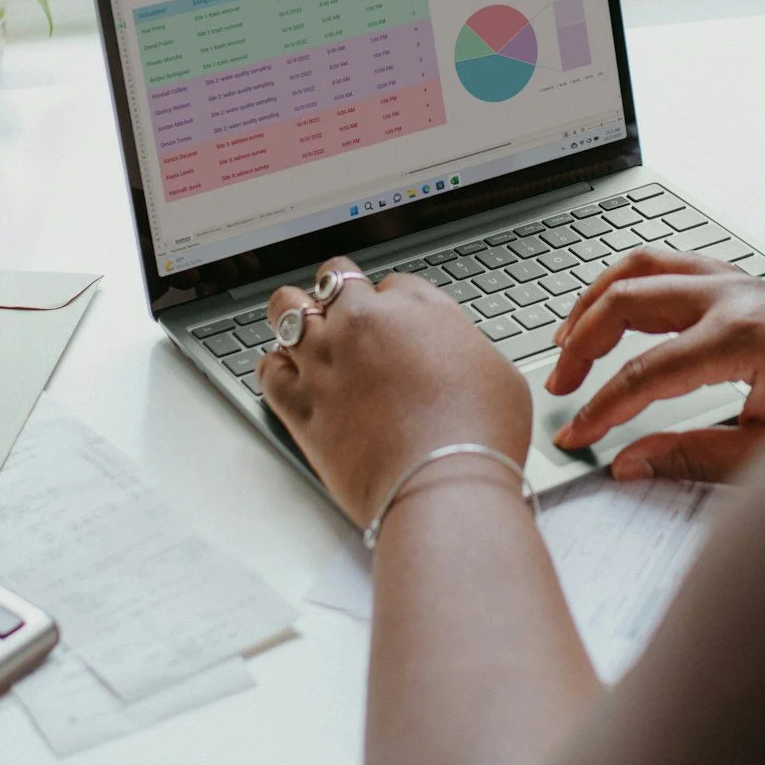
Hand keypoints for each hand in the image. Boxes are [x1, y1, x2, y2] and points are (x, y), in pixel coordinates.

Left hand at [258, 262, 533, 526]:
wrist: (443, 486)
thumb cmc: (480, 435)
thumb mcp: (496, 372)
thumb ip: (463, 347)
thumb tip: (452, 354)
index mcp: (418, 307)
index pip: (392, 283)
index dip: (392, 304)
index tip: (395, 324)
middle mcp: (364, 322)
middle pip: (335, 278)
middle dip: (339, 293)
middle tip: (345, 314)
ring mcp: (325, 359)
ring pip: (287, 308)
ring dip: (294, 314)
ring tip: (301, 328)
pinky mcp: (299, 403)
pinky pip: (267, 369)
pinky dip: (274, 368)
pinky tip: (286, 374)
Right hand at [544, 247, 764, 482]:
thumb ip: (693, 457)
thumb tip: (628, 464)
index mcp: (743, 335)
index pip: (646, 372)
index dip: (602, 407)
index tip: (574, 435)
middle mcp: (737, 296)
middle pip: (630, 301)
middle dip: (583, 343)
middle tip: (559, 386)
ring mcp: (742, 283)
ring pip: (645, 267)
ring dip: (598, 299)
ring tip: (568, 340)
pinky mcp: (746, 285)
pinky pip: (672, 265)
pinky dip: (631, 284)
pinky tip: (615, 311)